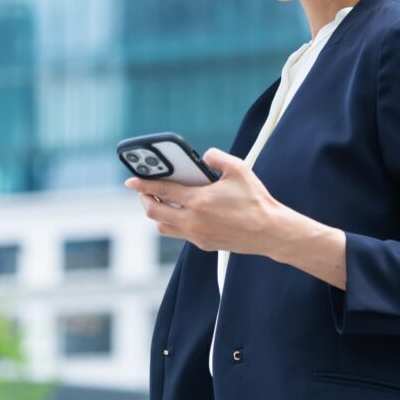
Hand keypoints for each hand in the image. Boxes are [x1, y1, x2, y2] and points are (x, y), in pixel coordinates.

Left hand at [124, 147, 285, 254]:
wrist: (270, 231)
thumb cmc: (256, 200)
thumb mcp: (239, 169)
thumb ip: (217, 157)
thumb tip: (204, 156)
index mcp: (198, 200)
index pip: (161, 191)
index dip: (142, 184)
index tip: (130, 179)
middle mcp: (193, 220)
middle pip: (154, 212)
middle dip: (145, 199)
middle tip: (145, 190)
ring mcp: (196, 235)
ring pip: (163, 227)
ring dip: (157, 213)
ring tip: (160, 201)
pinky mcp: (203, 244)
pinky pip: (179, 234)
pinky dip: (174, 222)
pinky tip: (182, 212)